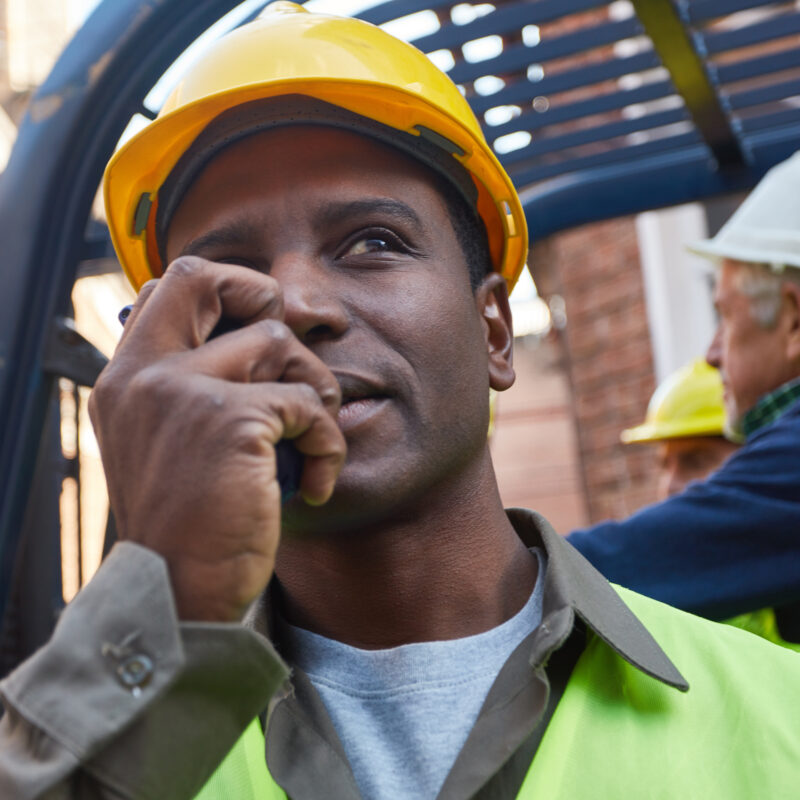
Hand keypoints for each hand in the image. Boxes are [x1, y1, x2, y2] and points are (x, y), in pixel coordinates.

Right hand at [89, 257, 344, 620]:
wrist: (178, 594)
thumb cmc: (187, 525)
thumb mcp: (169, 447)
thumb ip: (191, 392)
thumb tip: (256, 345)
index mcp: (125, 379)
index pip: (167, 288)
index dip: (223, 289)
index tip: (257, 328)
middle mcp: (144, 375)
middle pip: (205, 277)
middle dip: (262, 297)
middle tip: (286, 348)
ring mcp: (183, 392)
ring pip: (277, 342)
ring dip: (315, 388)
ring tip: (314, 437)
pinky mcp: (232, 420)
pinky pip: (308, 403)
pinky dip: (328, 441)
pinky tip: (316, 481)